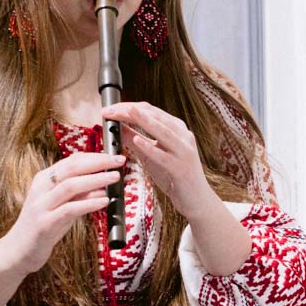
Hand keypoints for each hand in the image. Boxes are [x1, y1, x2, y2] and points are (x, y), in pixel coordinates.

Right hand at [0, 150, 124, 272]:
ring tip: (114, 179)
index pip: (71, 161)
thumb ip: (78, 195)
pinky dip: (89, 203)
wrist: (17, 251)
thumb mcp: (61, 206)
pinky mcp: (45, 224)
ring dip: (96, 180)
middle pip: (71, 168)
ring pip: (70, 186)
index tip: (114, 157)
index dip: (94, 156)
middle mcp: (41, 189)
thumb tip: (102, 184)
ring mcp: (41, 206)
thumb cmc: (42, 228)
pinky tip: (104, 201)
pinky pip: (69, 209)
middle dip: (98, 162)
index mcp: (44, 180)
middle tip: (118, 162)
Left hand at [99, 100, 218, 219]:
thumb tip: (117, 127)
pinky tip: (137, 141)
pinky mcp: (181, 168)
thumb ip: (135, 139)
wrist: (195, 199)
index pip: (151, 111)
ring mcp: (184, 151)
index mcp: (176, 128)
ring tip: (127, 112)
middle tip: (109, 110)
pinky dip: (150, 148)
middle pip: (155, 117)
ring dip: (143, 121)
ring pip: (163, 132)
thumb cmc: (173, 175)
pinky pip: (164, 156)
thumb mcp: (150, 154)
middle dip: (131, 111)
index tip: (110, 109)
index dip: (129, 107)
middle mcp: (183, 135)